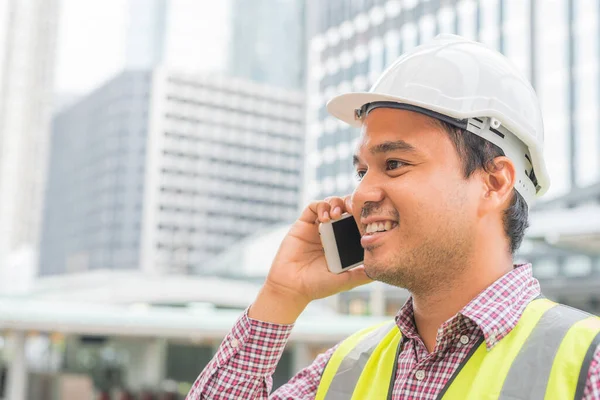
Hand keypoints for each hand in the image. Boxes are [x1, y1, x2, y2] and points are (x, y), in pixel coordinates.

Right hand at [249, 196, 371, 323]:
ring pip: (330, 203)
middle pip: (345, 207)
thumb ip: (363, 274)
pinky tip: (325, 218)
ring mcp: (318, 226)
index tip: (369, 217)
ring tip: (337, 214)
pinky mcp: (303, 223)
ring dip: (336, 203)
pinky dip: (321, 206)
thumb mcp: (346, 280)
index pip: (356, 221)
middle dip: (351, 203)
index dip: (363, 215)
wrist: (292, 287)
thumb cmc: (318, 285)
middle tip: (354, 209)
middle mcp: (332, 231)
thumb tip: (382, 270)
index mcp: (343, 242)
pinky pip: (313, 206)